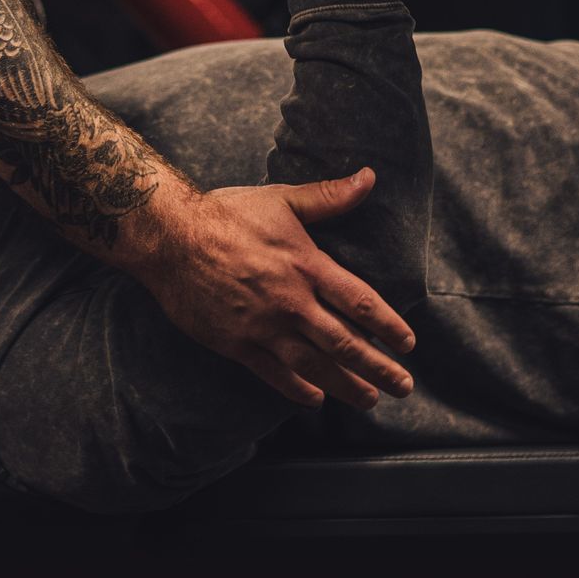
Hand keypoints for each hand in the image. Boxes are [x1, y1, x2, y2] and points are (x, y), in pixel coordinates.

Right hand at [130, 174, 414, 411]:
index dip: (389, 326)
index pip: (360, 303)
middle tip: (404, 386)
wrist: (170, 237)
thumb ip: (328, 197)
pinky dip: (297, 389)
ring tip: (370, 399)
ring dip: (347, 386)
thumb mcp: (282, 200)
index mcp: (306, 266)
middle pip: (345, 343)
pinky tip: (315, 399)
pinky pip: (274, 373)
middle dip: (379, 367)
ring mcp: (263, 326)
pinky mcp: (236, 342)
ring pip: (315, 365)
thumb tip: (369, 178)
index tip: (408, 343)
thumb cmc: (227, 214)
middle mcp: (290, 301)